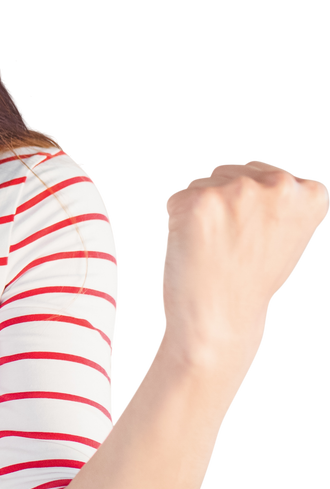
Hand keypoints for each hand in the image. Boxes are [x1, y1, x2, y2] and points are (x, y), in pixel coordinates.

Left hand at [160, 159, 328, 365]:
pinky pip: (176, 198)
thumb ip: (280, 198)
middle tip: (230, 246)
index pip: (267, 174)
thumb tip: (251, 169)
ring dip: (200, 210)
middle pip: (232, 171)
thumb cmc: (250, 280)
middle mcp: (280, 185)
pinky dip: (176, 221)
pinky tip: (194, 247)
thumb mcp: (289, 234)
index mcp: (311, 192)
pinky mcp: (199, 200)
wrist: (221, 319)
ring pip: (203, 182)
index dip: (251, 207)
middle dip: (224, 203)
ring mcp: (239, 190)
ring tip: (214, 247)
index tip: (253, 237)